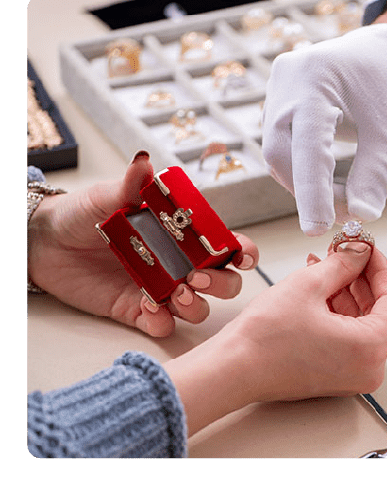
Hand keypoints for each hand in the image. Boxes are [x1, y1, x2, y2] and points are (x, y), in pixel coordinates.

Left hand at [27, 152, 259, 336]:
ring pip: (198, 309)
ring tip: (175, 294)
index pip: (226, 246)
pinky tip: (148, 309)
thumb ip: (130, 185)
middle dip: (222, 283)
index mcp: (183, 236)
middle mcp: (179, 265)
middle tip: (198, 276)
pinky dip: (162, 322)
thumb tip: (144, 162)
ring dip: (195, 306)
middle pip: (223, 282)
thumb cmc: (81, 214)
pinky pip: (161, 326)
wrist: (42, 241)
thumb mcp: (107, 197)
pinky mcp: (136, 310)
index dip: (243, 252)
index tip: (240, 255)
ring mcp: (160, 290)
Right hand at [164, 243, 386, 435]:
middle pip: (379, 311)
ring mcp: (351, 375)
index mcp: (371, 348)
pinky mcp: (334, 376)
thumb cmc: (265, 338)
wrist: (231, 370)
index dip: (380, 268)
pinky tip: (320, 286)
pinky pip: (347, 337)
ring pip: (362, 323)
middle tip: (346, 252)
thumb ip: (344, 263)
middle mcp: (368, 368)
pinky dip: (337, 311)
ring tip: (326, 264)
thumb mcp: (310, 284)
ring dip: (346, 291)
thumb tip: (360, 250)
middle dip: (361, 278)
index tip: (367, 249)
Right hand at [262, 0, 386, 235]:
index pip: (306, 146)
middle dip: (310, 191)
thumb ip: (375, 175)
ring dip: (307, 183)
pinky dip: (304, 169)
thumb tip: (362, 216)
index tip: (318, 229)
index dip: (312, 192)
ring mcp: (278, 88)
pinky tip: (332, 180)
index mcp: (315, 77)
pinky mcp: (280, 100)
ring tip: (346, 197)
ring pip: (279, 153)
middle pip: (282, 153)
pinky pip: (283, 145)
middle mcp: (287, 79)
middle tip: (346, 215)